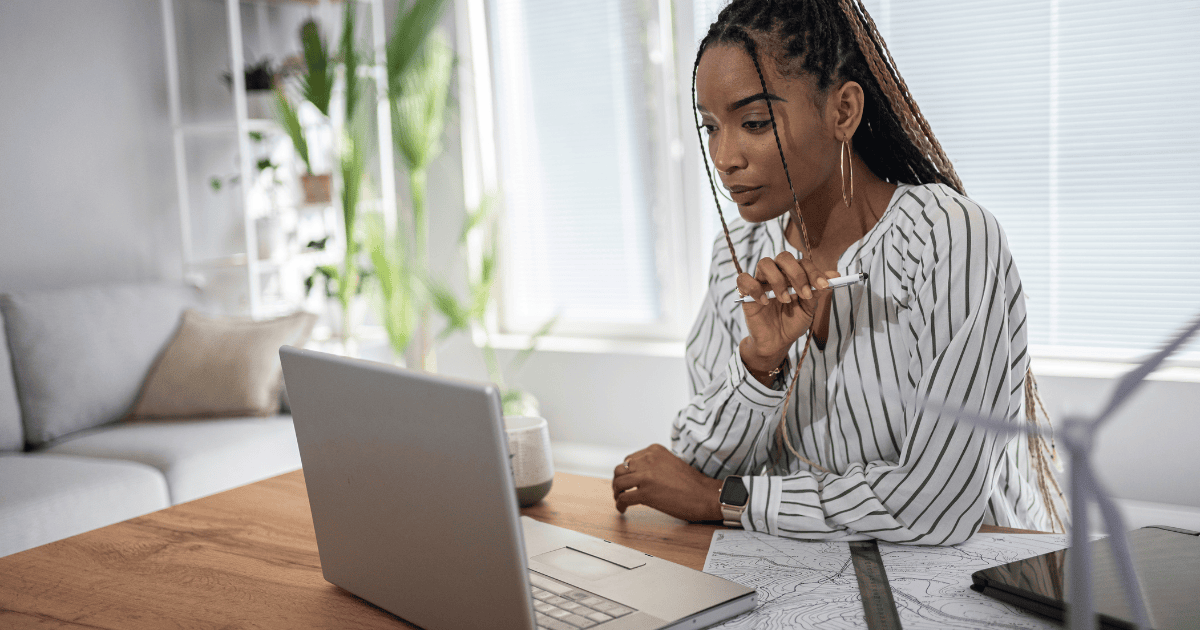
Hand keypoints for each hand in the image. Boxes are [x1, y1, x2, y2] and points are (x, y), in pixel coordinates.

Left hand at [611, 444, 722, 521]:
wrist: (704, 495)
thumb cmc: (692, 483)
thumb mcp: (670, 463)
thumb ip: (654, 465)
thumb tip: (639, 475)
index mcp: (654, 451)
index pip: (629, 459)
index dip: (626, 472)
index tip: (627, 480)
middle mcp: (647, 460)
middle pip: (620, 469)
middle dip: (619, 481)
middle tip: (620, 491)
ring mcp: (645, 476)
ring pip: (618, 482)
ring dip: (616, 492)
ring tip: (620, 500)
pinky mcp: (645, 493)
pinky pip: (624, 498)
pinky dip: (620, 505)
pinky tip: (623, 509)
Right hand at [737, 251, 837, 369]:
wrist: (777, 342)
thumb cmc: (792, 323)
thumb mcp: (809, 309)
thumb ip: (817, 291)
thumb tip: (835, 275)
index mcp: (793, 275)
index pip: (803, 263)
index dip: (814, 272)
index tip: (824, 286)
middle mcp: (777, 274)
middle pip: (783, 257)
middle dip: (796, 273)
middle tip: (803, 293)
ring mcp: (761, 282)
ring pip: (765, 263)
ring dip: (778, 280)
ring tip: (785, 299)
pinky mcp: (746, 292)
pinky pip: (744, 279)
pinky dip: (755, 288)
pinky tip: (765, 302)